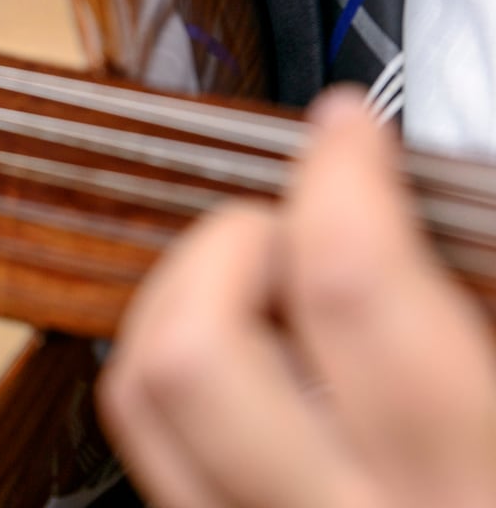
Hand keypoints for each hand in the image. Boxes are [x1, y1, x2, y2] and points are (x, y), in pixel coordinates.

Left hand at [98, 88, 495, 506]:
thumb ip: (485, 305)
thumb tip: (411, 204)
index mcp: (475, 484)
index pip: (357, 292)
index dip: (341, 179)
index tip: (345, 131)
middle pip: (195, 351)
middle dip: (228, 244)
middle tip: (287, 222)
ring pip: (141, 402)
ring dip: (181, 301)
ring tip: (255, 282)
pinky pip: (153, 459)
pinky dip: (175, 383)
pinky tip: (247, 366)